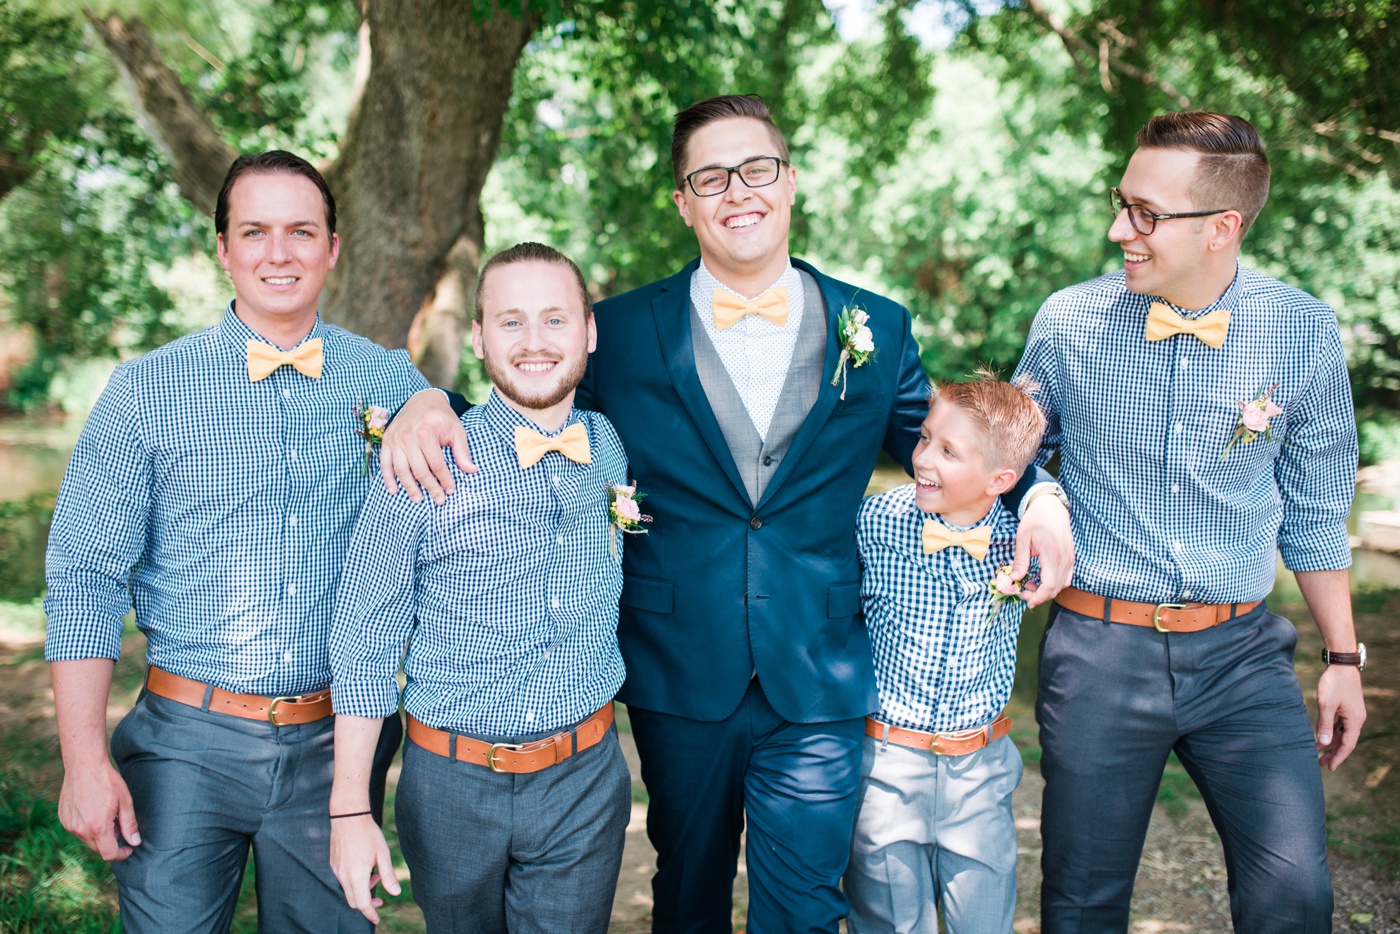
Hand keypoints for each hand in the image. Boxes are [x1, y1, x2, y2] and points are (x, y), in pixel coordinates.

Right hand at [58, 760, 139, 860]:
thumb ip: (129, 825)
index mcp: (98, 828)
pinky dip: (87, 826)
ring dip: (99, 834)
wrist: (84, 765)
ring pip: (87, 839)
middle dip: (111, 842)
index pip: (108, 854)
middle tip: (119, 824)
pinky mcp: (63, 819)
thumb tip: (135, 842)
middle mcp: (81, 830)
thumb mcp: (125, 802)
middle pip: (98, 848)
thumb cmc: (107, 781)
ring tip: (106, 813)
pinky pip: (77, 830)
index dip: (121, 854)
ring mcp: (69, 825)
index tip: (128, 848)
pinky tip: (93, 810)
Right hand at [329, 814, 400, 923]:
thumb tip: (396, 893)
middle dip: (366, 904)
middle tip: (380, 900)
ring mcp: (336, 870)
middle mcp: (343, 876)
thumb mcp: (382, 854)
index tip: (377, 919)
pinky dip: (355, 881)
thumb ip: (388, 875)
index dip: (370, 914)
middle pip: (353, 901)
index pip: (361, 904)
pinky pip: (343, 880)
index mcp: (356, 875)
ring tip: (376, 875)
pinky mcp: (333, 864)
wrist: (348, 816)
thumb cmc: (368, 833)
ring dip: (362, 890)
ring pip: (348, 891)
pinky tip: (365, 868)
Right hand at [380, 390, 474, 504]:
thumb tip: (472, 471)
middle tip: (438, 500)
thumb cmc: (442, 418)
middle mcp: (408, 437)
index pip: (437, 464)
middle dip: (430, 487)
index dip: (444, 480)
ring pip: (401, 469)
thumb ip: (462, 452)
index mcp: (427, 433)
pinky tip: (394, 490)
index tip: (450, 491)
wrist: (422, 401)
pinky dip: (387, 478)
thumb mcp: (457, 431)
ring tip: (418, 500)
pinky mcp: (387, 441)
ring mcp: (395, 439)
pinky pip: (385, 463)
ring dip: (409, 487)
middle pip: (419, 470)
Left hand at [1010, 491, 1073, 607]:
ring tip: (1030, 584)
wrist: (1051, 506)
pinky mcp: (1071, 557)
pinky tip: (1041, 578)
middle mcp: (1065, 559)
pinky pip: (1066, 577)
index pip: (1049, 585)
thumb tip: (1014, 579)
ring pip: (1062, 584)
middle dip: (1040, 595)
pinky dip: (1054, 583)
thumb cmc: (1035, 520)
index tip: (1025, 599)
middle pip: (1056, 588)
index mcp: (1052, 555)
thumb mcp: (1023, 539)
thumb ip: (1020, 560)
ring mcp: (1070, 558)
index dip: (1038, 597)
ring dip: (1047, 590)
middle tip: (1024, 592)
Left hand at [1315, 664, 1364, 770]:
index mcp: (1354, 721)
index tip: (1330, 768)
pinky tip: (1322, 735)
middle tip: (1321, 764)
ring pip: (1342, 733)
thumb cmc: (1334, 684)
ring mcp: (1353, 713)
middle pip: (1346, 741)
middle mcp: (1357, 719)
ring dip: (1331, 742)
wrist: (1342, 665)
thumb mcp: (1326, 705)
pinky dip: (1332, 731)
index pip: (1347, 745)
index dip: (1339, 757)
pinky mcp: (1348, 708)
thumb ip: (1324, 724)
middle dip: (1334, 753)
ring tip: (1318, 751)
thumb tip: (1322, 743)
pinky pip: (1341, 725)